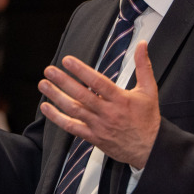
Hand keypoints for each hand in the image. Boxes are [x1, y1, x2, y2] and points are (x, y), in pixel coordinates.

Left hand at [38, 41, 159, 168]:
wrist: (150, 149)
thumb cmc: (148, 119)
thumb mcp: (149, 90)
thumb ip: (143, 66)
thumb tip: (142, 45)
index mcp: (121, 99)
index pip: (98, 82)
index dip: (81, 71)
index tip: (67, 61)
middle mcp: (108, 112)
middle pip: (82, 95)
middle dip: (63, 82)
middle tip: (49, 71)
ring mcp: (99, 126)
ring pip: (74, 110)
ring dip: (56, 97)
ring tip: (44, 85)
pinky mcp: (93, 137)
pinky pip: (72, 127)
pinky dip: (57, 118)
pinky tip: (46, 108)